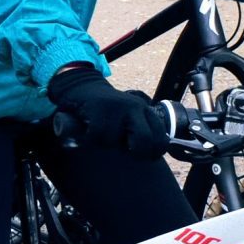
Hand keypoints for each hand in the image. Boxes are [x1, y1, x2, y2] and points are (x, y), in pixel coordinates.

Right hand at [47, 64, 174, 155]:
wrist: (82, 85)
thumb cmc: (107, 110)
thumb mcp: (128, 116)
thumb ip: (140, 130)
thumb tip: (151, 154)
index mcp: (145, 110)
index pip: (161, 137)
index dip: (154, 153)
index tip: (145, 157)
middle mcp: (134, 106)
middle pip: (144, 140)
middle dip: (136, 153)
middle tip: (125, 152)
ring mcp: (117, 107)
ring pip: (113, 141)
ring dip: (104, 143)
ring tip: (100, 133)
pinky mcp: (98, 107)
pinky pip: (97, 136)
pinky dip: (90, 139)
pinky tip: (88, 131)